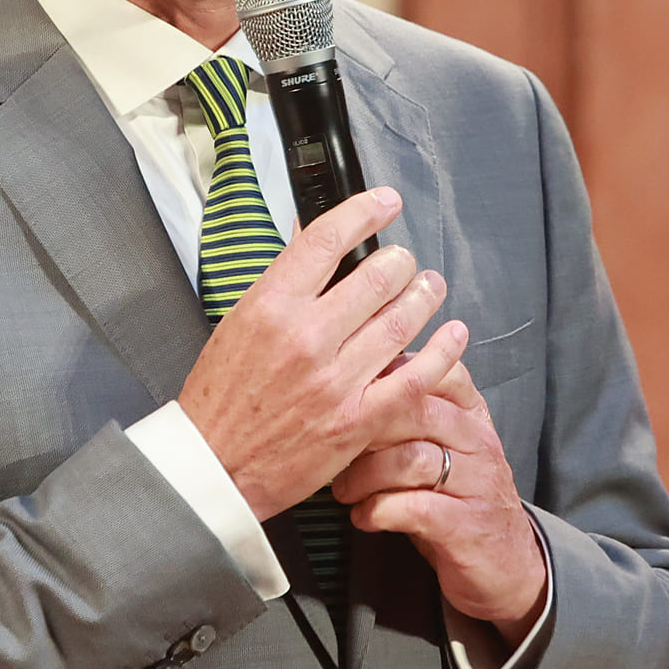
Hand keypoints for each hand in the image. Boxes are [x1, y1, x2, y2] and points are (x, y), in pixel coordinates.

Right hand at [178, 187, 470, 520]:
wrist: (214, 467)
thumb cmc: (222, 398)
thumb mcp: (238, 324)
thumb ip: (282, 284)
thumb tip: (314, 239)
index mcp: (269, 306)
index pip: (327, 239)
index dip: (365, 211)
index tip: (385, 201)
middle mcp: (305, 337)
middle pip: (377, 275)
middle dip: (401, 260)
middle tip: (405, 261)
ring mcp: (335, 380)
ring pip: (402, 319)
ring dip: (425, 295)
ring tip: (430, 287)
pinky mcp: (358, 419)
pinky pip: (415, 376)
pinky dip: (443, 350)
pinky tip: (454, 333)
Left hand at [332, 363, 546, 642]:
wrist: (508, 566)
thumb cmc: (460, 501)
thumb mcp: (446, 451)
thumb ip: (412, 419)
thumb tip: (353, 392)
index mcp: (473, 417)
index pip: (442, 372)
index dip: (394, 376)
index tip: (356, 395)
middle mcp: (479, 443)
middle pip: (417, 410)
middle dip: (365, 428)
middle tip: (334, 449)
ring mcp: (476, 484)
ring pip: (411, 459)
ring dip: (364, 475)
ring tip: (343, 490)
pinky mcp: (466, 526)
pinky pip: (414, 507)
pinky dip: (378, 510)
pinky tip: (363, 517)